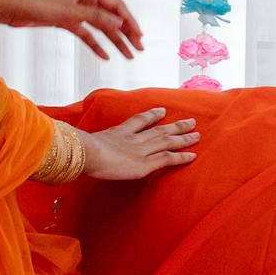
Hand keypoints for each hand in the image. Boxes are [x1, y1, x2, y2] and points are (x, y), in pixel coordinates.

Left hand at [0, 0, 142, 60]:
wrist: (14, 10)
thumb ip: (96, 17)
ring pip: (102, 28)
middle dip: (126, 34)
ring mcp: (78, 11)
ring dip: (115, 42)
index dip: (130, 21)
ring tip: (127, 56)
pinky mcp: (68, 22)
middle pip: (112, 18)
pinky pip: (88, 35)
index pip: (117, 6)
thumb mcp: (70, 12)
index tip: (139, 37)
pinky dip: (96, 45)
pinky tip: (105, 56)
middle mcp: (86, 0)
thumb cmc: (39, 5)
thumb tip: (120, 22)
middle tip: (138, 50)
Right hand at [82, 106, 198, 179]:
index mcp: (118, 132)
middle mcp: (133, 138)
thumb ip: (86, 141)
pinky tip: (193, 155)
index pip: (138, 121)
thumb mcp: (83, 141)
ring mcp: (141, 150)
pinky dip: (181, 156)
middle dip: (175, 125)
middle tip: (190, 120)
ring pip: (167, 141)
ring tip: (197, 134)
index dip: (151, 115)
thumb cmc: (80, 149)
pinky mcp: (146, 163)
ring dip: (183, 138)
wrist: (87, 152)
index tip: (161, 111)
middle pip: (159, 129)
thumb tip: (78, 142)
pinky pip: (167, 158)